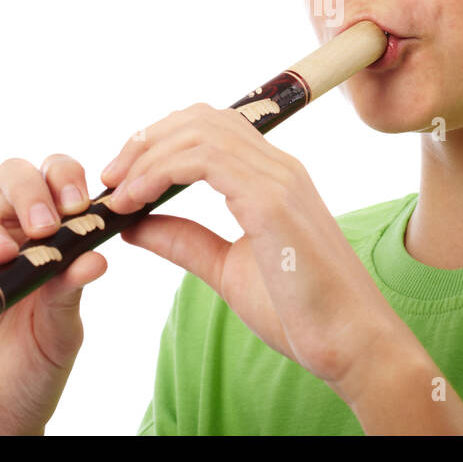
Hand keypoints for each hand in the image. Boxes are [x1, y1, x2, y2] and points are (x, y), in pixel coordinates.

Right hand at [0, 154, 106, 434]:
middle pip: (9, 179)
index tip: (81, 204)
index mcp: (46, 238)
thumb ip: (71, 290)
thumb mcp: (62, 330)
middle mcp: (5, 237)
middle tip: (46, 225)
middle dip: (29, 191)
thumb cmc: (33, 369)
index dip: (64, 179)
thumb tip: (97, 257)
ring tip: (5, 257)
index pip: (54, 183)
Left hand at [103, 102, 411, 402]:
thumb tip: (134, 222)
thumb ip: (185, 240)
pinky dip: (160, 173)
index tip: (122, 179)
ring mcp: (278, 179)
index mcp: (272, 177)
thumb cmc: (302, 312)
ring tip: (117, 194)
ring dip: (146, 156)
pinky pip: (205, 161)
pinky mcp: (272, 201)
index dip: (159, 141)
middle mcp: (278, 166)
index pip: (210, 127)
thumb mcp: (227, 269)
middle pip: (200, 118)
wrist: (352, 343)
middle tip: (110, 180)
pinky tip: (136, 203)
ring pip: (199, 131)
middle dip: (145, 141)